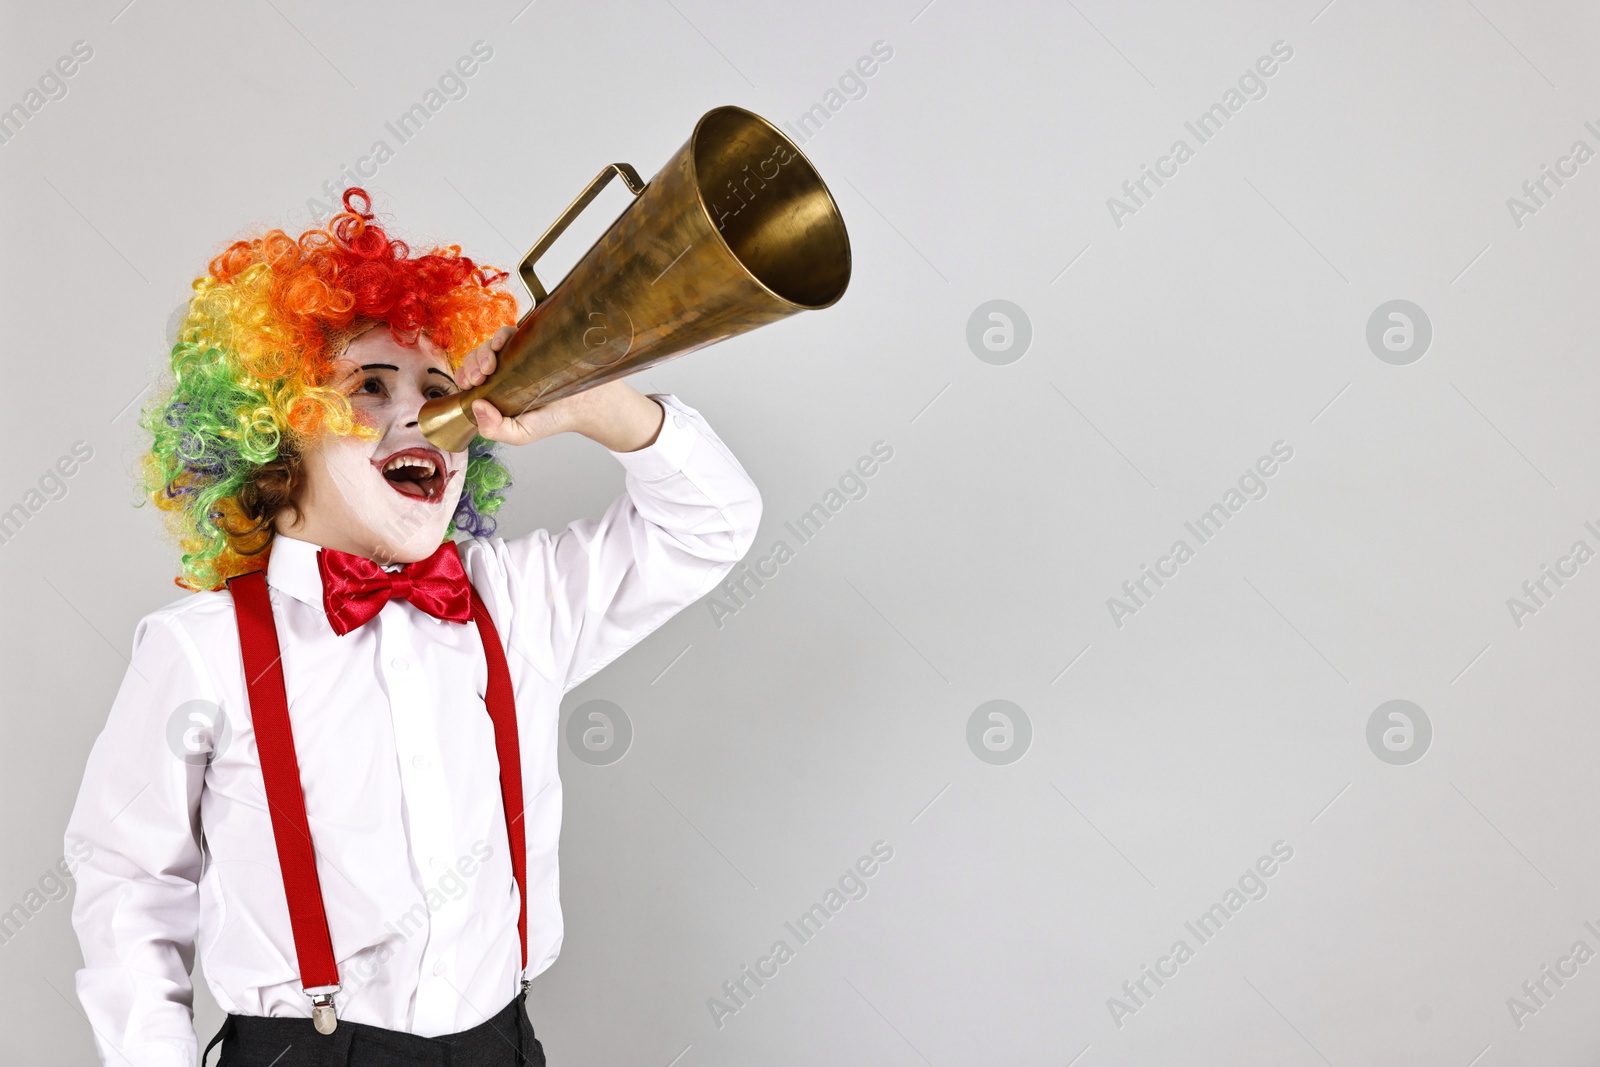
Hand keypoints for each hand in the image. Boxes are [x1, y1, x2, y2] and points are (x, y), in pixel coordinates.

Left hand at [458, 326, 665, 450]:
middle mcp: (503, 370)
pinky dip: (500, 336)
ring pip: (489, 345)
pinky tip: (500, 346)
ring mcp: (517, 354)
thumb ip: (495, 430)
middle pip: (476, 359)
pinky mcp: (531, 342)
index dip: (464, 377)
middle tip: (479, 378)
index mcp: (496, 390)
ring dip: (482, 352)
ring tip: (489, 367)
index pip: (471, 378)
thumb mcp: (520, 434)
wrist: (587, 405)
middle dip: (472, 365)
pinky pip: (510, 332)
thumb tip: (477, 405)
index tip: (470, 385)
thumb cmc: (553, 419)